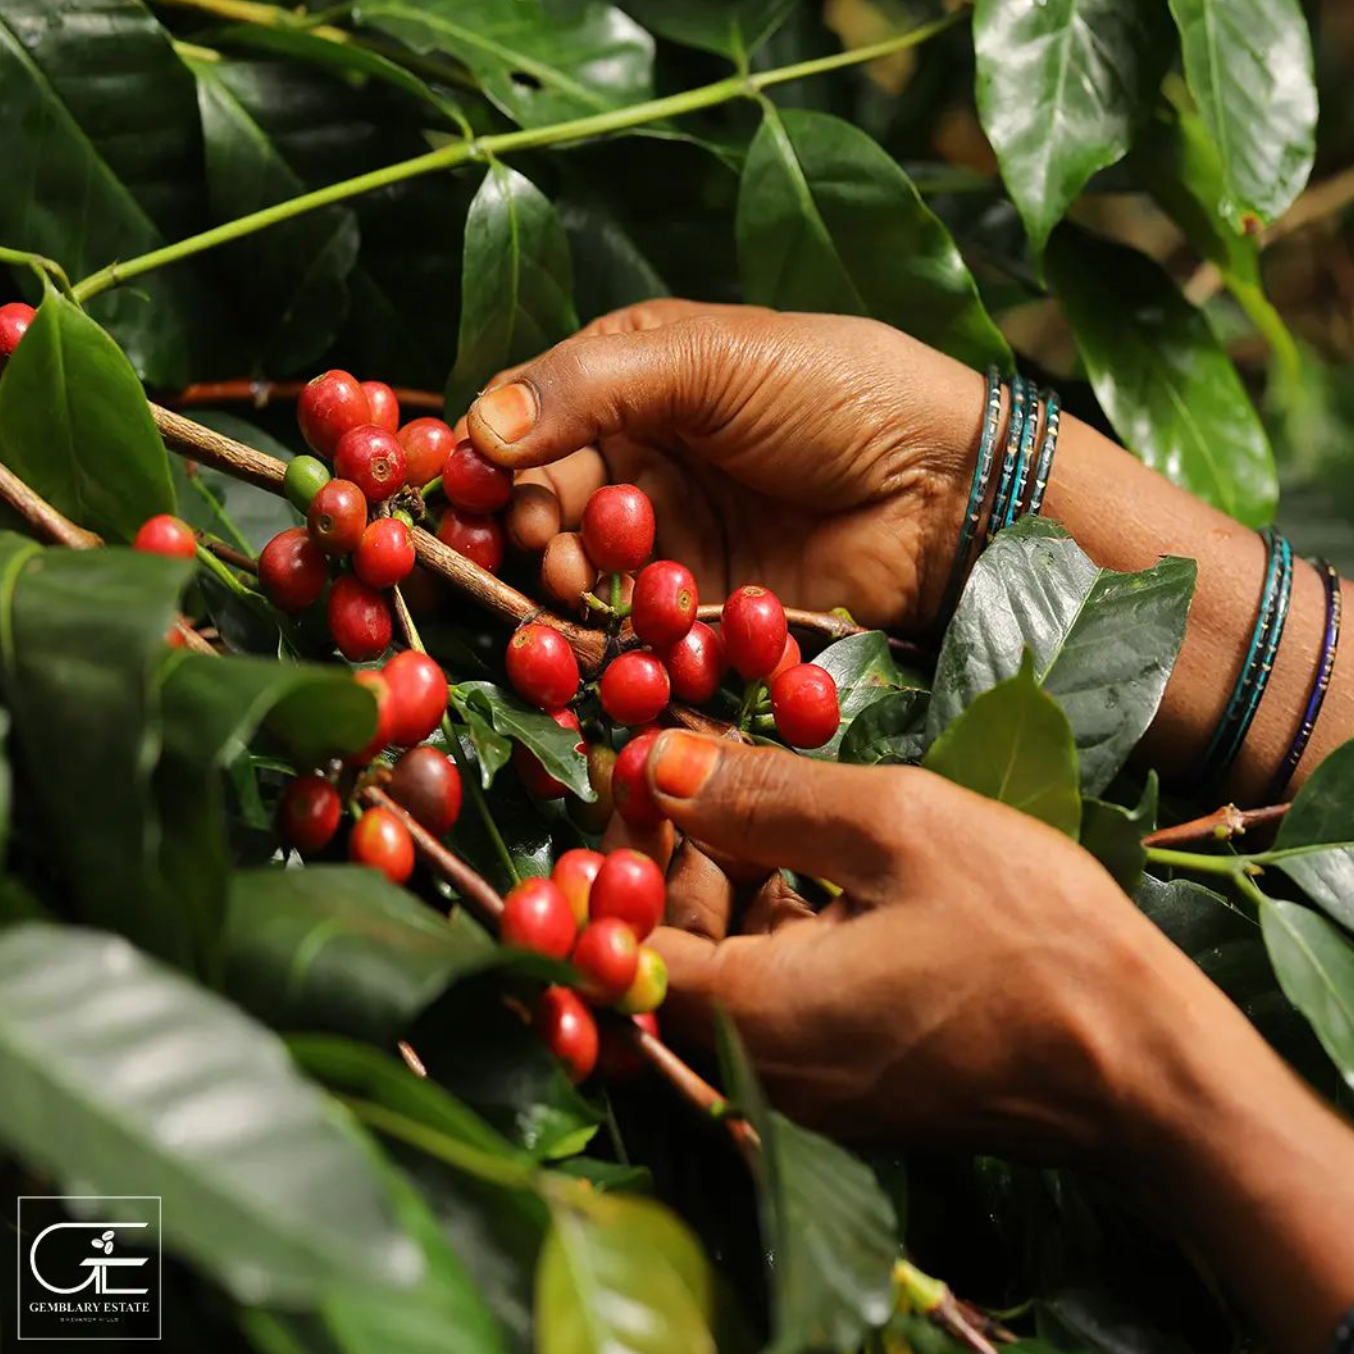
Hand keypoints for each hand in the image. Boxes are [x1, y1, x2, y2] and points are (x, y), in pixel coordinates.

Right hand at [464, 300, 982, 628]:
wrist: (946, 490)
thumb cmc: (836, 394)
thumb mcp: (712, 359)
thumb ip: (591, 385)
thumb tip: (478, 425)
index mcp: (636, 379)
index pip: (533, 419)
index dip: (495, 455)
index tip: (469, 487)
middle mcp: (644, 460)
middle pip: (548, 504)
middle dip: (531, 528)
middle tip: (538, 547)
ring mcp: (672, 539)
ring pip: (584, 571)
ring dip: (565, 585)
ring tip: (572, 589)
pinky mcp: (702, 608)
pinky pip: (637, 626)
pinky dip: (617, 634)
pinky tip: (611, 635)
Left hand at [638, 729, 1353, 1353]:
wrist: (1143, 1064)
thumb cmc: (1029, 936)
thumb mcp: (893, 828)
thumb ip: (760, 797)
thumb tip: (657, 762)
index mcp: (749, 1018)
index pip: (611, 945)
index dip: (612, 855)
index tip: (638, 779)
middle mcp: (754, 1074)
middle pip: (661, 956)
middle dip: (671, 857)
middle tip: (704, 768)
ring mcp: (800, 1089)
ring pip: (719, 972)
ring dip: (727, 884)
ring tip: (767, 798)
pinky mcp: (844, 1083)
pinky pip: (771, 999)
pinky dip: (776, 927)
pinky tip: (816, 865)